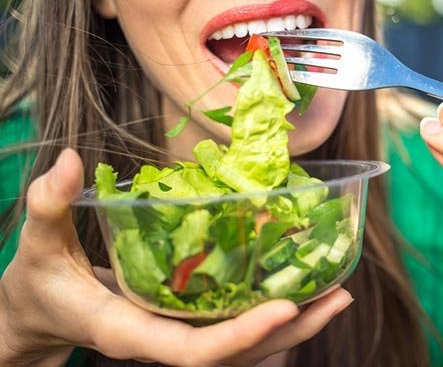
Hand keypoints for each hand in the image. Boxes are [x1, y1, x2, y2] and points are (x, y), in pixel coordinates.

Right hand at [0, 149, 352, 366]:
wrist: (40, 314)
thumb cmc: (39, 286)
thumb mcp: (36, 247)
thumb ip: (49, 207)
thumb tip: (66, 162)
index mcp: (132, 333)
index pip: (195, 352)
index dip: (242, 335)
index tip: (287, 308)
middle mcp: (165, 341)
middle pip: (238, 353)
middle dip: (291, 331)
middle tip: (340, 296)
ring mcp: (180, 334)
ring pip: (245, 344)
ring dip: (295, 322)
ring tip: (338, 292)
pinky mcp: (187, 320)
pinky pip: (236, 324)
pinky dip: (272, 310)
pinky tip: (302, 284)